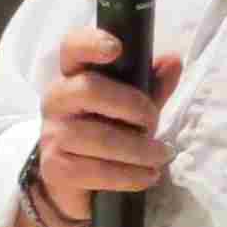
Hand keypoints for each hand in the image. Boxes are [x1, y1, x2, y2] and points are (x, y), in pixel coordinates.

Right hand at [32, 29, 187, 224]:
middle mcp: (57, 100)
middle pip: (89, 89)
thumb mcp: (132, 107)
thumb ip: (151, 85)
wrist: (76, 184)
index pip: (72, 48)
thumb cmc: (107, 133)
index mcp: (74, 76)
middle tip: (153, 123)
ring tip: (161, 156)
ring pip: (99, 137)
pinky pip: (98, 171)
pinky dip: (130, 176)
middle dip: (132, 106)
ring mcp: (52, 135)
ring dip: (139, 149)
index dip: (90, 43)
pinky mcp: (55, 169)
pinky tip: (148, 176)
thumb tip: (173, 61)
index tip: (116, 48)